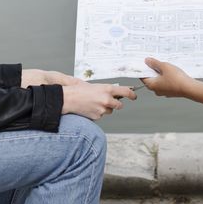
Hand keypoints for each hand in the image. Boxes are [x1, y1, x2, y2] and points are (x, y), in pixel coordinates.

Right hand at [21, 69, 135, 119]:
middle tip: (107, 101)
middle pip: (119, 105)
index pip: (126, 92)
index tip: (134, 96)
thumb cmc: (80, 90)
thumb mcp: (95, 86)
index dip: (132, 95)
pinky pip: (101, 116)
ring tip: (93, 103)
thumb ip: (106, 90)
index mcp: (108, 89)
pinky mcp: (97, 117)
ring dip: (105, 109)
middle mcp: (107, 100)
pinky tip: (89, 108)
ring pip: (109, 111)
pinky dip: (97, 113)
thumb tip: (116, 93)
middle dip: (115, 104)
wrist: (68, 99)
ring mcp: (102, 109)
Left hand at [140, 58, 194, 98]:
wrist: (189, 88)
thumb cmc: (176, 79)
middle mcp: (156, 90)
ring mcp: (163, 92)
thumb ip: (155, 63)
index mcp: (151, 85)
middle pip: (151, 78)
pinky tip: (171, 73)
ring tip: (165, 66)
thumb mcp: (164, 66)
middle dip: (152, 70)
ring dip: (160, 74)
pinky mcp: (170, 92)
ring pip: (158, 81)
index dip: (143, 69)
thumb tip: (147, 61)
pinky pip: (165, 83)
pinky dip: (166, 78)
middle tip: (156, 62)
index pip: (143, 76)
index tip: (145, 62)